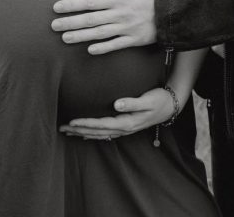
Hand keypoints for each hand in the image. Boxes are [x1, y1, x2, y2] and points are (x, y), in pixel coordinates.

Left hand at [52, 0, 155, 52]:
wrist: (174, 8)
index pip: (90, 2)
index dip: (72, 5)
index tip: (57, 7)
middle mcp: (119, 14)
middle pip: (90, 20)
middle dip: (69, 22)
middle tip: (53, 26)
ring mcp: (126, 28)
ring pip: (98, 34)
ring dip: (80, 36)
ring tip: (64, 38)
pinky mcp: (133, 40)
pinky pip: (115, 45)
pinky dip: (102, 48)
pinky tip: (89, 50)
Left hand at [60, 87, 177, 138]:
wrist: (171, 105)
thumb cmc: (159, 100)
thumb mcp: (148, 100)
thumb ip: (132, 102)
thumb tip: (116, 104)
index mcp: (127, 122)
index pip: (102, 124)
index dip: (86, 124)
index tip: (71, 122)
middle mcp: (124, 128)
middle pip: (97, 132)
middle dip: (79, 131)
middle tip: (62, 129)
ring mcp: (125, 129)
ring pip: (100, 134)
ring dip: (84, 133)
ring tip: (69, 131)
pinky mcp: (126, 126)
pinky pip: (106, 132)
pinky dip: (94, 133)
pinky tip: (86, 132)